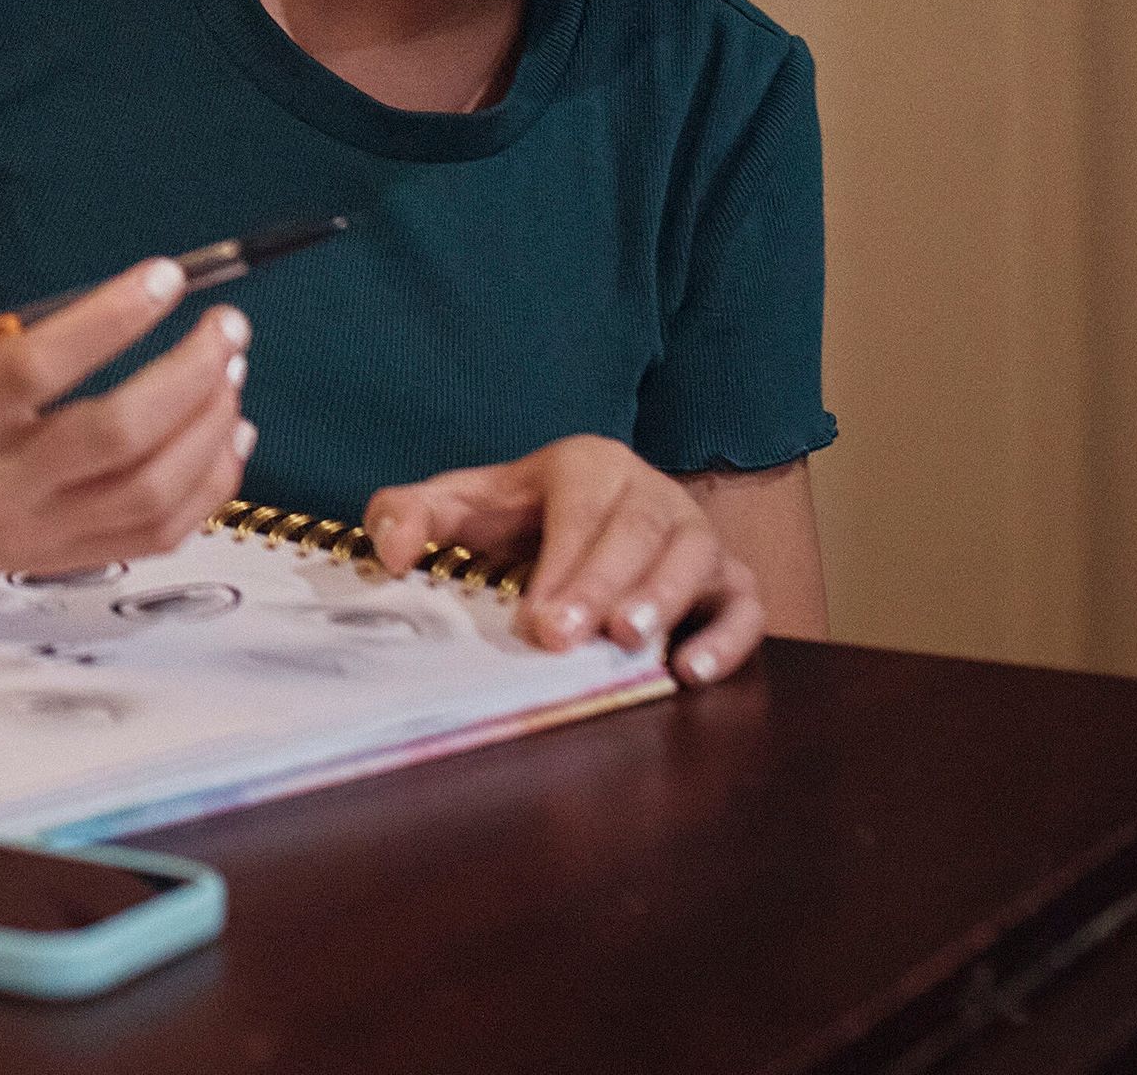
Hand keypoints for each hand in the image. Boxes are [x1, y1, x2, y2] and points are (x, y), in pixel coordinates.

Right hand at [0, 262, 252, 573]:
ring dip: (207, 429)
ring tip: (231, 369)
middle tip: (227, 325)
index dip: (107, 321)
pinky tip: (228, 435)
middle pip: (112, 436)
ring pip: (147, 492)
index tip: (165, 277)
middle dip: (186, 376)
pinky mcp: (57, 557)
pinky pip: (154, 535)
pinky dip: (207, 489)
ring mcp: (31, 531)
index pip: (34, 370)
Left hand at [365, 435, 763, 684]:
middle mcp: (652, 494)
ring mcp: (698, 537)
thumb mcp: (456, 508)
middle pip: (641, 530)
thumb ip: (406, 515)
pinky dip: (730, 637)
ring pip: (698, 559)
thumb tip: (389, 553)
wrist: (576, 526)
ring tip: (631, 646)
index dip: (563, 560)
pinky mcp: (731, 581)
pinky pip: (747, 603)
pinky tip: (691, 671)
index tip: (536, 620)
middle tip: (568, 638)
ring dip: (666, 602)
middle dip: (605, 585)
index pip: (582, 505)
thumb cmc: (515, 520)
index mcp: (588, 465)